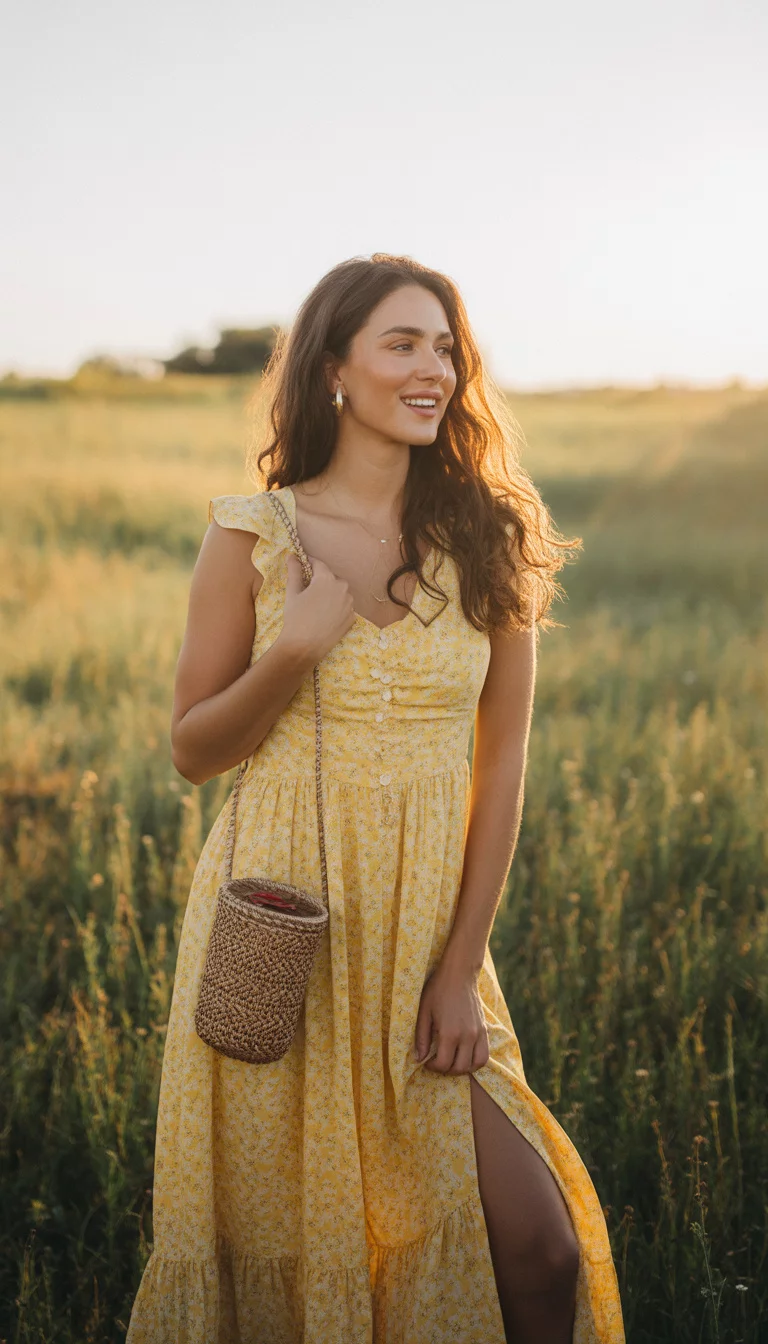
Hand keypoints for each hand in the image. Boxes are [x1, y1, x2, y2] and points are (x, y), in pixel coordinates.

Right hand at [278, 552, 355, 662]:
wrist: (305, 646)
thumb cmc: (295, 617)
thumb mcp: (292, 592)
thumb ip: (294, 571)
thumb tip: (292, 555)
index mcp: (327, 579)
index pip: (319, 564)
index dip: (310, 563)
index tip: (304, 564)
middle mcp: (342, 588)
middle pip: (331, 578)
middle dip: (321, 581)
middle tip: (308, 590)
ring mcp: (349, 604)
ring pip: (339, 592)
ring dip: (330, 594)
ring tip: (317, 605)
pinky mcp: (352, 618)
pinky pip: (344, 607)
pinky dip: (336, 607)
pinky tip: (325, 616)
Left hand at [414, 955, 489, 1075]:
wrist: (459, 974)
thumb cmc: (438, 991)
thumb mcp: (424, 1012)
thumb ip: (421, 1037)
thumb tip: (419, 1058)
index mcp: (449, 1033)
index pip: (444, 1064)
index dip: (433, 1068)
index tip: (427, 1062)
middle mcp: (467, 1036)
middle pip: (460, 1068)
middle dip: (447, 1070)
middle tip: (438, 1063)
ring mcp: (478, 1033)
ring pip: (476, 1065)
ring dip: (464, 1069)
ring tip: (453, 1062)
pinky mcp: (485, 1029)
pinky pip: (485, 1055)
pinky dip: (476, 1061)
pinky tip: (465, 1056)